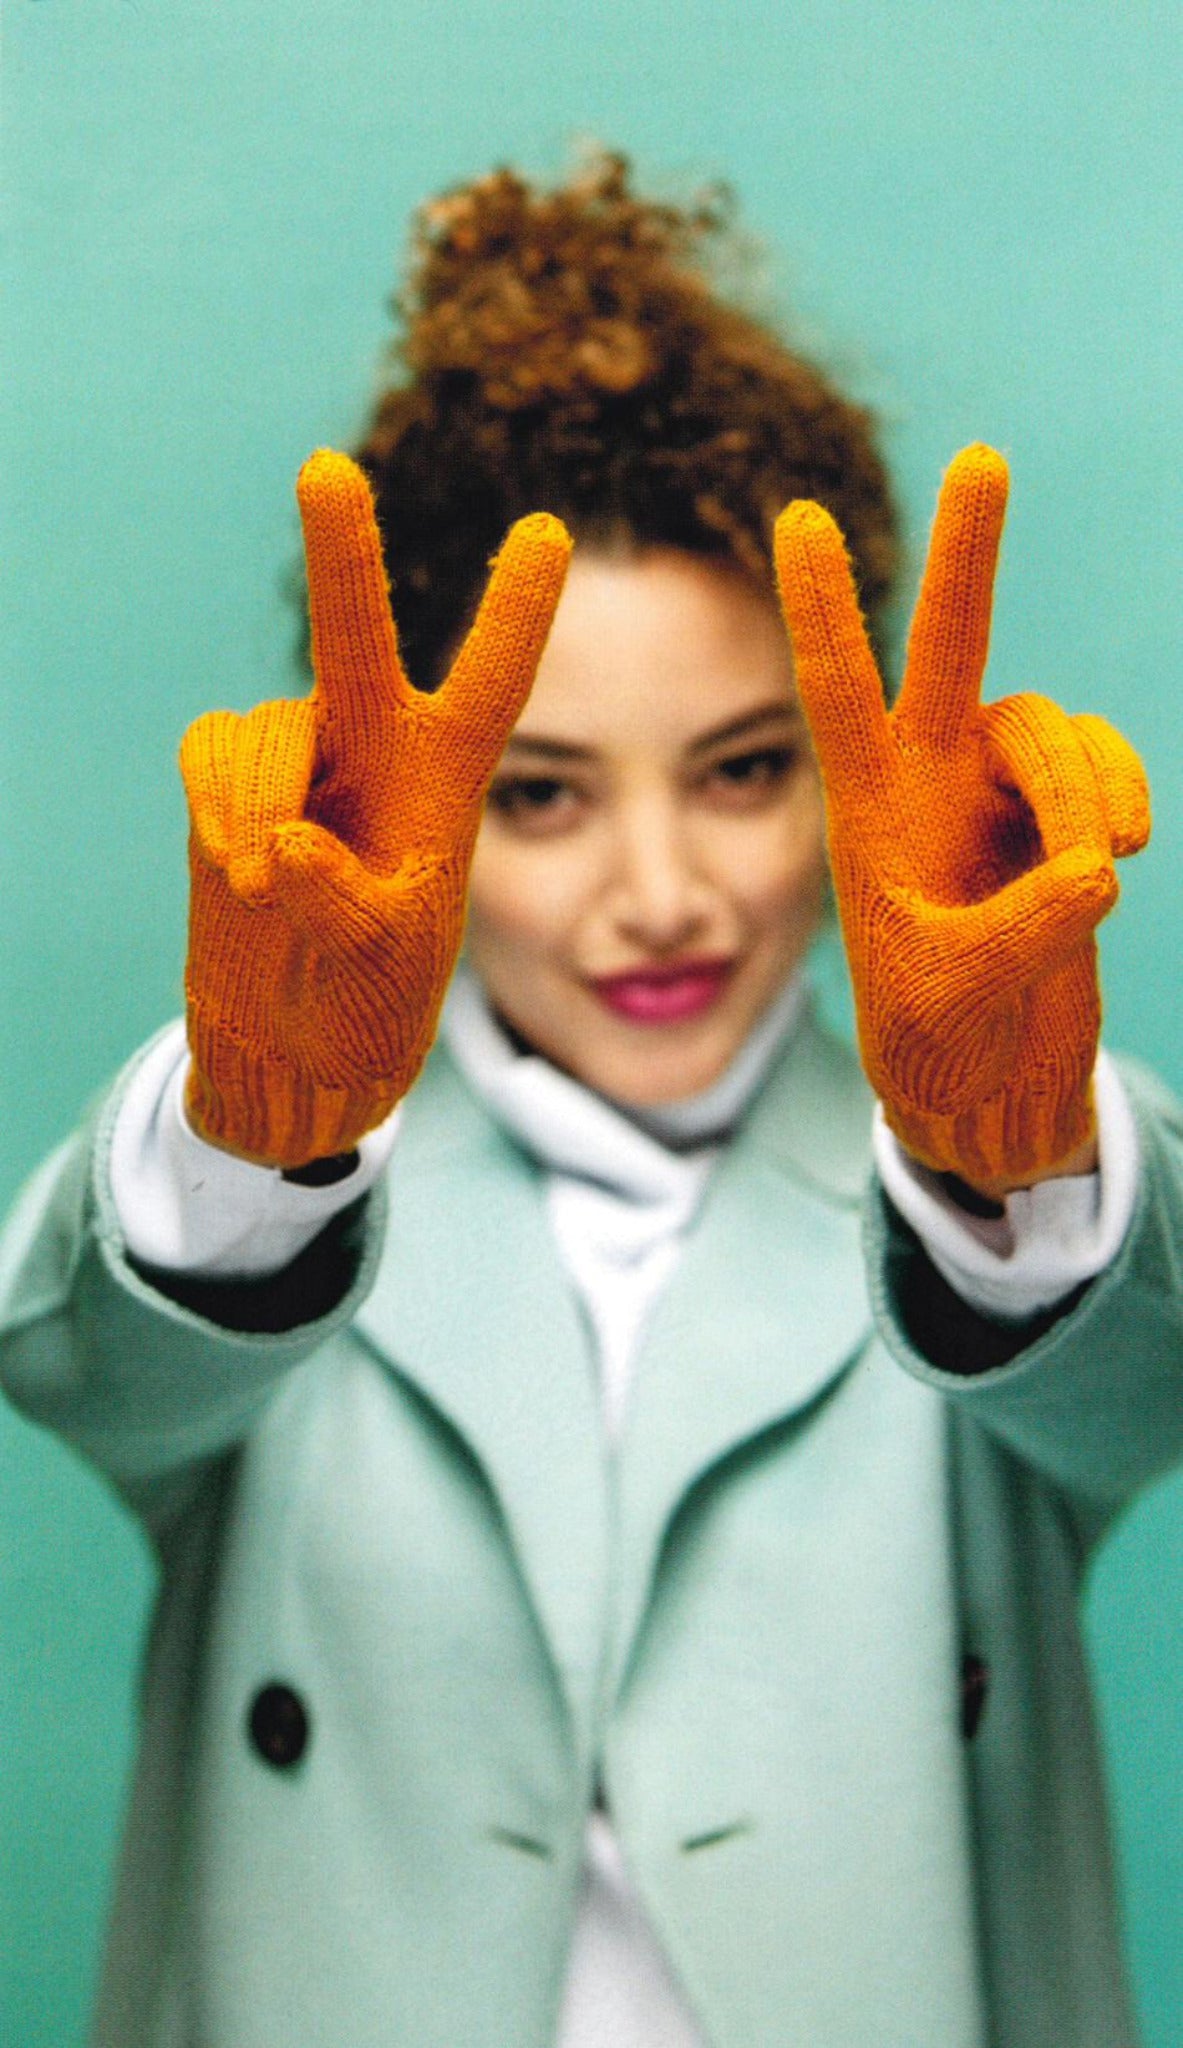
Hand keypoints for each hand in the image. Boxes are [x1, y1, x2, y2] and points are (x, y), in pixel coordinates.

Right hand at [181, 450, 570, 1167]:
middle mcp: (376, 746)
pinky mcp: (231, 778)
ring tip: (265, 889)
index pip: (490, 684)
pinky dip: (214, 807)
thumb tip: (282, 841)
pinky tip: (234, 868)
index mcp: (448, 782)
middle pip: (357, 636)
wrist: (291, 1038)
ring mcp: (302, 757)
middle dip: (342, 554)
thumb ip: (340, 905)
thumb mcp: (382, 964)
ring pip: (265, 729)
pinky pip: (210, 753)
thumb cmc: (372, 999)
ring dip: (255, 807)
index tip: (549, 531)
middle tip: (325, 467)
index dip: (514, 612)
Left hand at [774, 444, 1149, 1196]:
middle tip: (982, 458)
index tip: (797, 518)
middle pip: (952, 644)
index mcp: (868, 810)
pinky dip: (1120, 794)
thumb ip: (1022, 930)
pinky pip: (1103, 766)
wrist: (986, 1083)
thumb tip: (1098, 864)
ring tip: (1099, 866)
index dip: (823, 609)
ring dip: (1085, 786)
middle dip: (968, 555)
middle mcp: (930, 780)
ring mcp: (1001, 793)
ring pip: (1051, 726)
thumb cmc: (934, 1040)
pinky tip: (1123, 852)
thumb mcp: (955, 995)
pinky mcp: (1066, 816)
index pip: (837, 692)